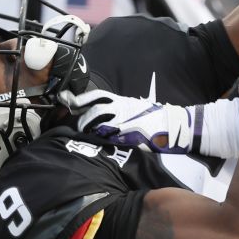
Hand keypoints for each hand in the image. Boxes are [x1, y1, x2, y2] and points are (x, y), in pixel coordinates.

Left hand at [57, 90, 196, 153]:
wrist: (171, 125)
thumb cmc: (153, 117)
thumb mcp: (134, 107)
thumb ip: (118, 109)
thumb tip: (99, 113)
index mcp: (121, 100)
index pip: (96, 96)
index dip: (80, 99)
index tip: (68, 101)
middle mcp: (121, 107)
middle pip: (94, 110)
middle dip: (82, 118)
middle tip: (76, 126)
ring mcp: (124, 120)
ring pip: (99, 122)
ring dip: (89, 128)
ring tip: (85, 136)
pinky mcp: (128, 134)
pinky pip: (110, 136)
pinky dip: (102, 139)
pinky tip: (99, 143)